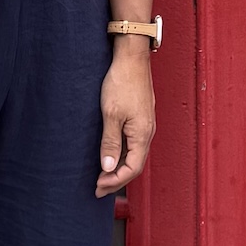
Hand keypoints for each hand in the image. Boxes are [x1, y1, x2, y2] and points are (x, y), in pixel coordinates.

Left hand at [97, 44, 155, 196]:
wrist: (132, 57)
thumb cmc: (121, 83)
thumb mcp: (111, 114)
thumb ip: (110, 143)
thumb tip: (108, 168)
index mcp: (142, 134)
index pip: (132, 169)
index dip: (115, 181)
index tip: (98, 186)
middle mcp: (147, 132)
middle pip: (135, 165)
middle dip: (116, 179)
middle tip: (97, 188)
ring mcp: (145, 125)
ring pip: (134, 155)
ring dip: (119, 168)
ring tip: (101, 175)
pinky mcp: (140, 117)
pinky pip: (133, 144)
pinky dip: (122, 155)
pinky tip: (110, 154)